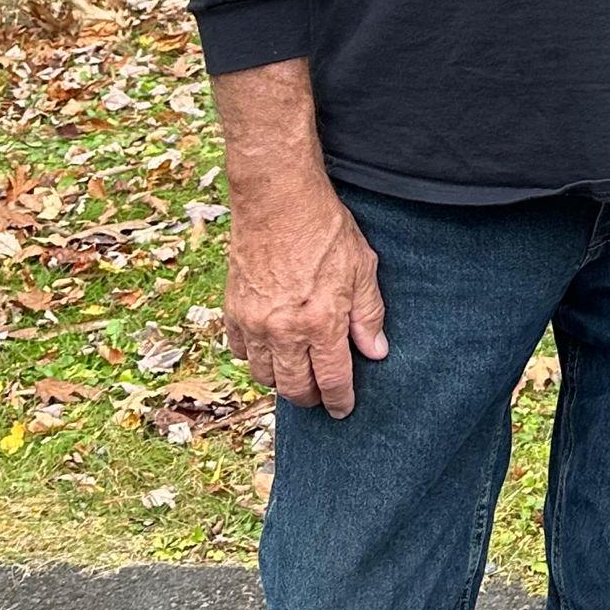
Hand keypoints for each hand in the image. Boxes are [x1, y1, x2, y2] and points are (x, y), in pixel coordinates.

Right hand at [224, 173, 388, 418]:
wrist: (278, 200)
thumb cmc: (326, 229)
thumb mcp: (362, 267)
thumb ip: (368, 314)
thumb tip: (375, 351)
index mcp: (321, 322)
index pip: (332, 379)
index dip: (340, 400)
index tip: (343, 410)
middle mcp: (284, 331)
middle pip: (294, 387)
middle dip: (310, 397)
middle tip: (321, 396)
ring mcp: (254, 322)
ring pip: (263, 374)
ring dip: (281, 380)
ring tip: (296, 374)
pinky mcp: (233, 310)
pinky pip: (240, 350)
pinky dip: (254, 356)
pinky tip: (268, 349)